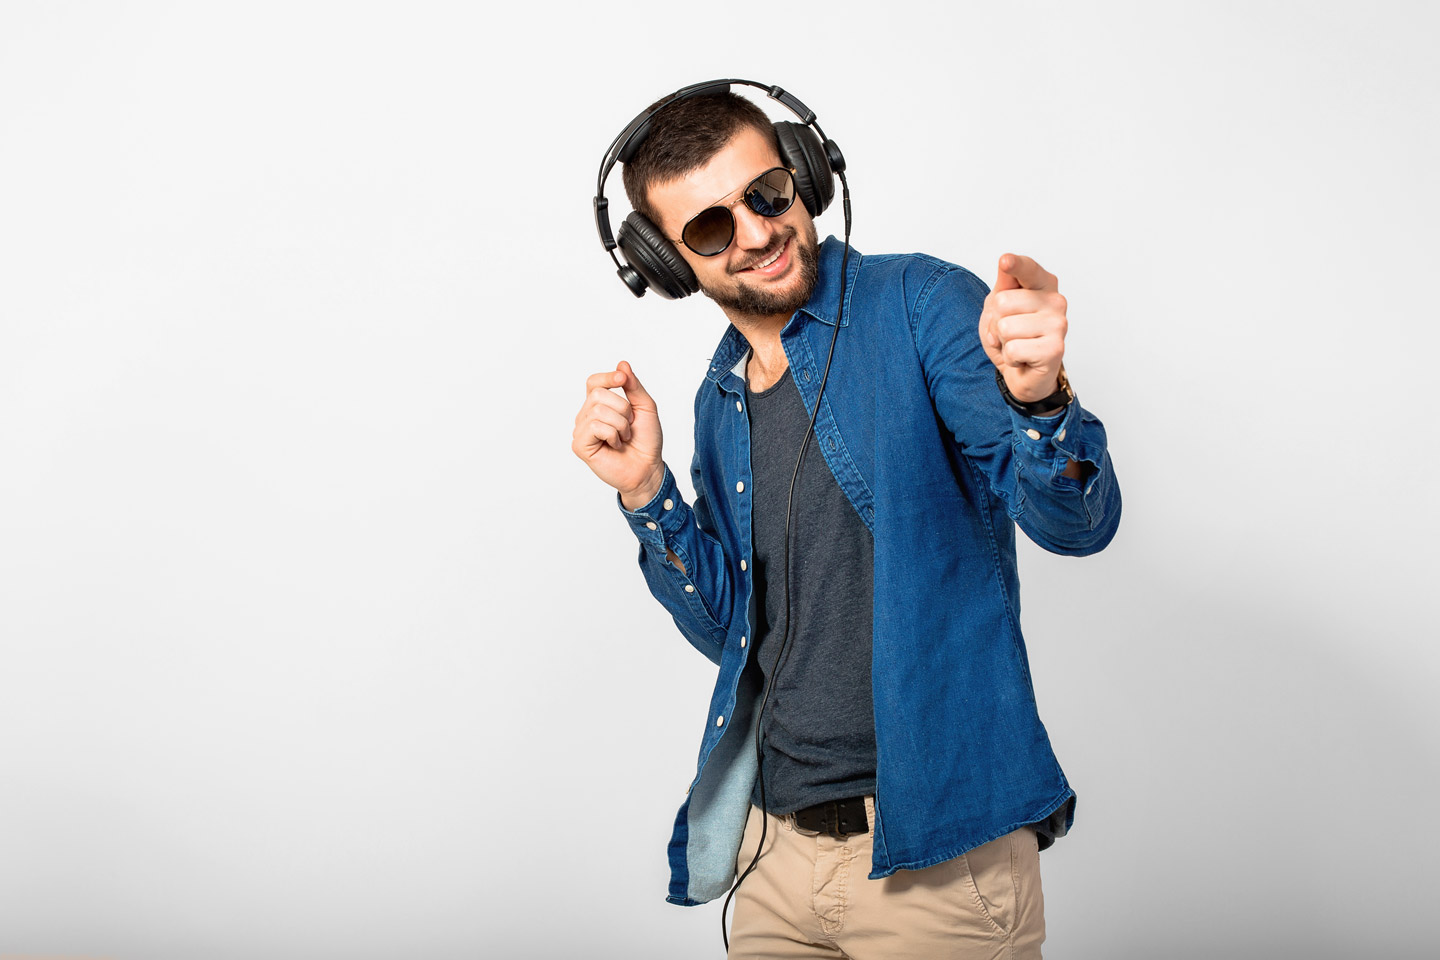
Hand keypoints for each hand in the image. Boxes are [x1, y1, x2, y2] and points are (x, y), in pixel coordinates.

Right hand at [572, 360, 664, 508]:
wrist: (648, 468)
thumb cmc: (646, 440)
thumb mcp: (645, 407)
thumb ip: (634, 386)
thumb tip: (622, 364)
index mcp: (599, 405)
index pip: (593, 382)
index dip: (607, 377)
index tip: (622, 378)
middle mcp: (586, 416)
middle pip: (598, 394)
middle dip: (622, 408)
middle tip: (629, 426)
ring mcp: (581, 431)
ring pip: (598, 410)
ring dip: (620, 424)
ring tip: (623, 437)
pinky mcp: (580, 445)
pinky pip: (595, 426)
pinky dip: (612, 435)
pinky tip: (615, 446)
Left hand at [978, 253, 1067, 402]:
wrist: (1024, 373)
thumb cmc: (1012, 336)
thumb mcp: (998, 307)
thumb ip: (1004, 285)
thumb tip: (1006, 263)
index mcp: (1043, 284)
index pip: (1027, 269)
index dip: (1015, 265)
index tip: (1006, 261)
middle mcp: (1056, 300)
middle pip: (1002, 302)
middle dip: (995, 323)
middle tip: (1009, 333)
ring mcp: (1058, 324)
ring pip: (1005, 327)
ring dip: (1002, 342)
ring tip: (1016, 345)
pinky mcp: (1055, 349)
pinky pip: (1013, 349)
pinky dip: (1010, 358)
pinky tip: (1023, 359)